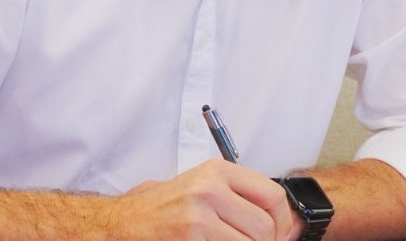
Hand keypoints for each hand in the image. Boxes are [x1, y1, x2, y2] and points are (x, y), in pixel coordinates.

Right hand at [111, 159, 299, 239]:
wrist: (123, 223)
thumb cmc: (166, 207)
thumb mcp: (203, 186)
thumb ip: (238, 194)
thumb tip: (279, 219)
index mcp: (218, 171)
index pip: (273, 195)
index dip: (283, 220)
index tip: (282, 233)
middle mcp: (210, 189)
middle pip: (264, 226)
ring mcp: (199, 217)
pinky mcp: (190, 239)